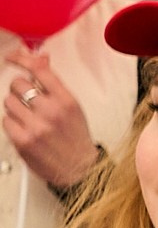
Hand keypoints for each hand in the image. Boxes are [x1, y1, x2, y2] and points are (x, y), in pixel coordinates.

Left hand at [3, 49, 100, 190]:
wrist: (80, 170)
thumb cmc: (76, 139)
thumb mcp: (72, 107)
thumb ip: (53, 83)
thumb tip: (40, 57)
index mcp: (67, 101)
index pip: (39, 70)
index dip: (22, 59)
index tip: (13, 57)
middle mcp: (52, 112)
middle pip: (18, 84)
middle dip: (19, 90)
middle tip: (26, 99)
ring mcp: (36, 126)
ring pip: (8, 102)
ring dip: (15, 107)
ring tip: (28, 117)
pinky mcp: (23, 140)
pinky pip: (6, 120)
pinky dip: (12, 123)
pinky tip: (25, 129)